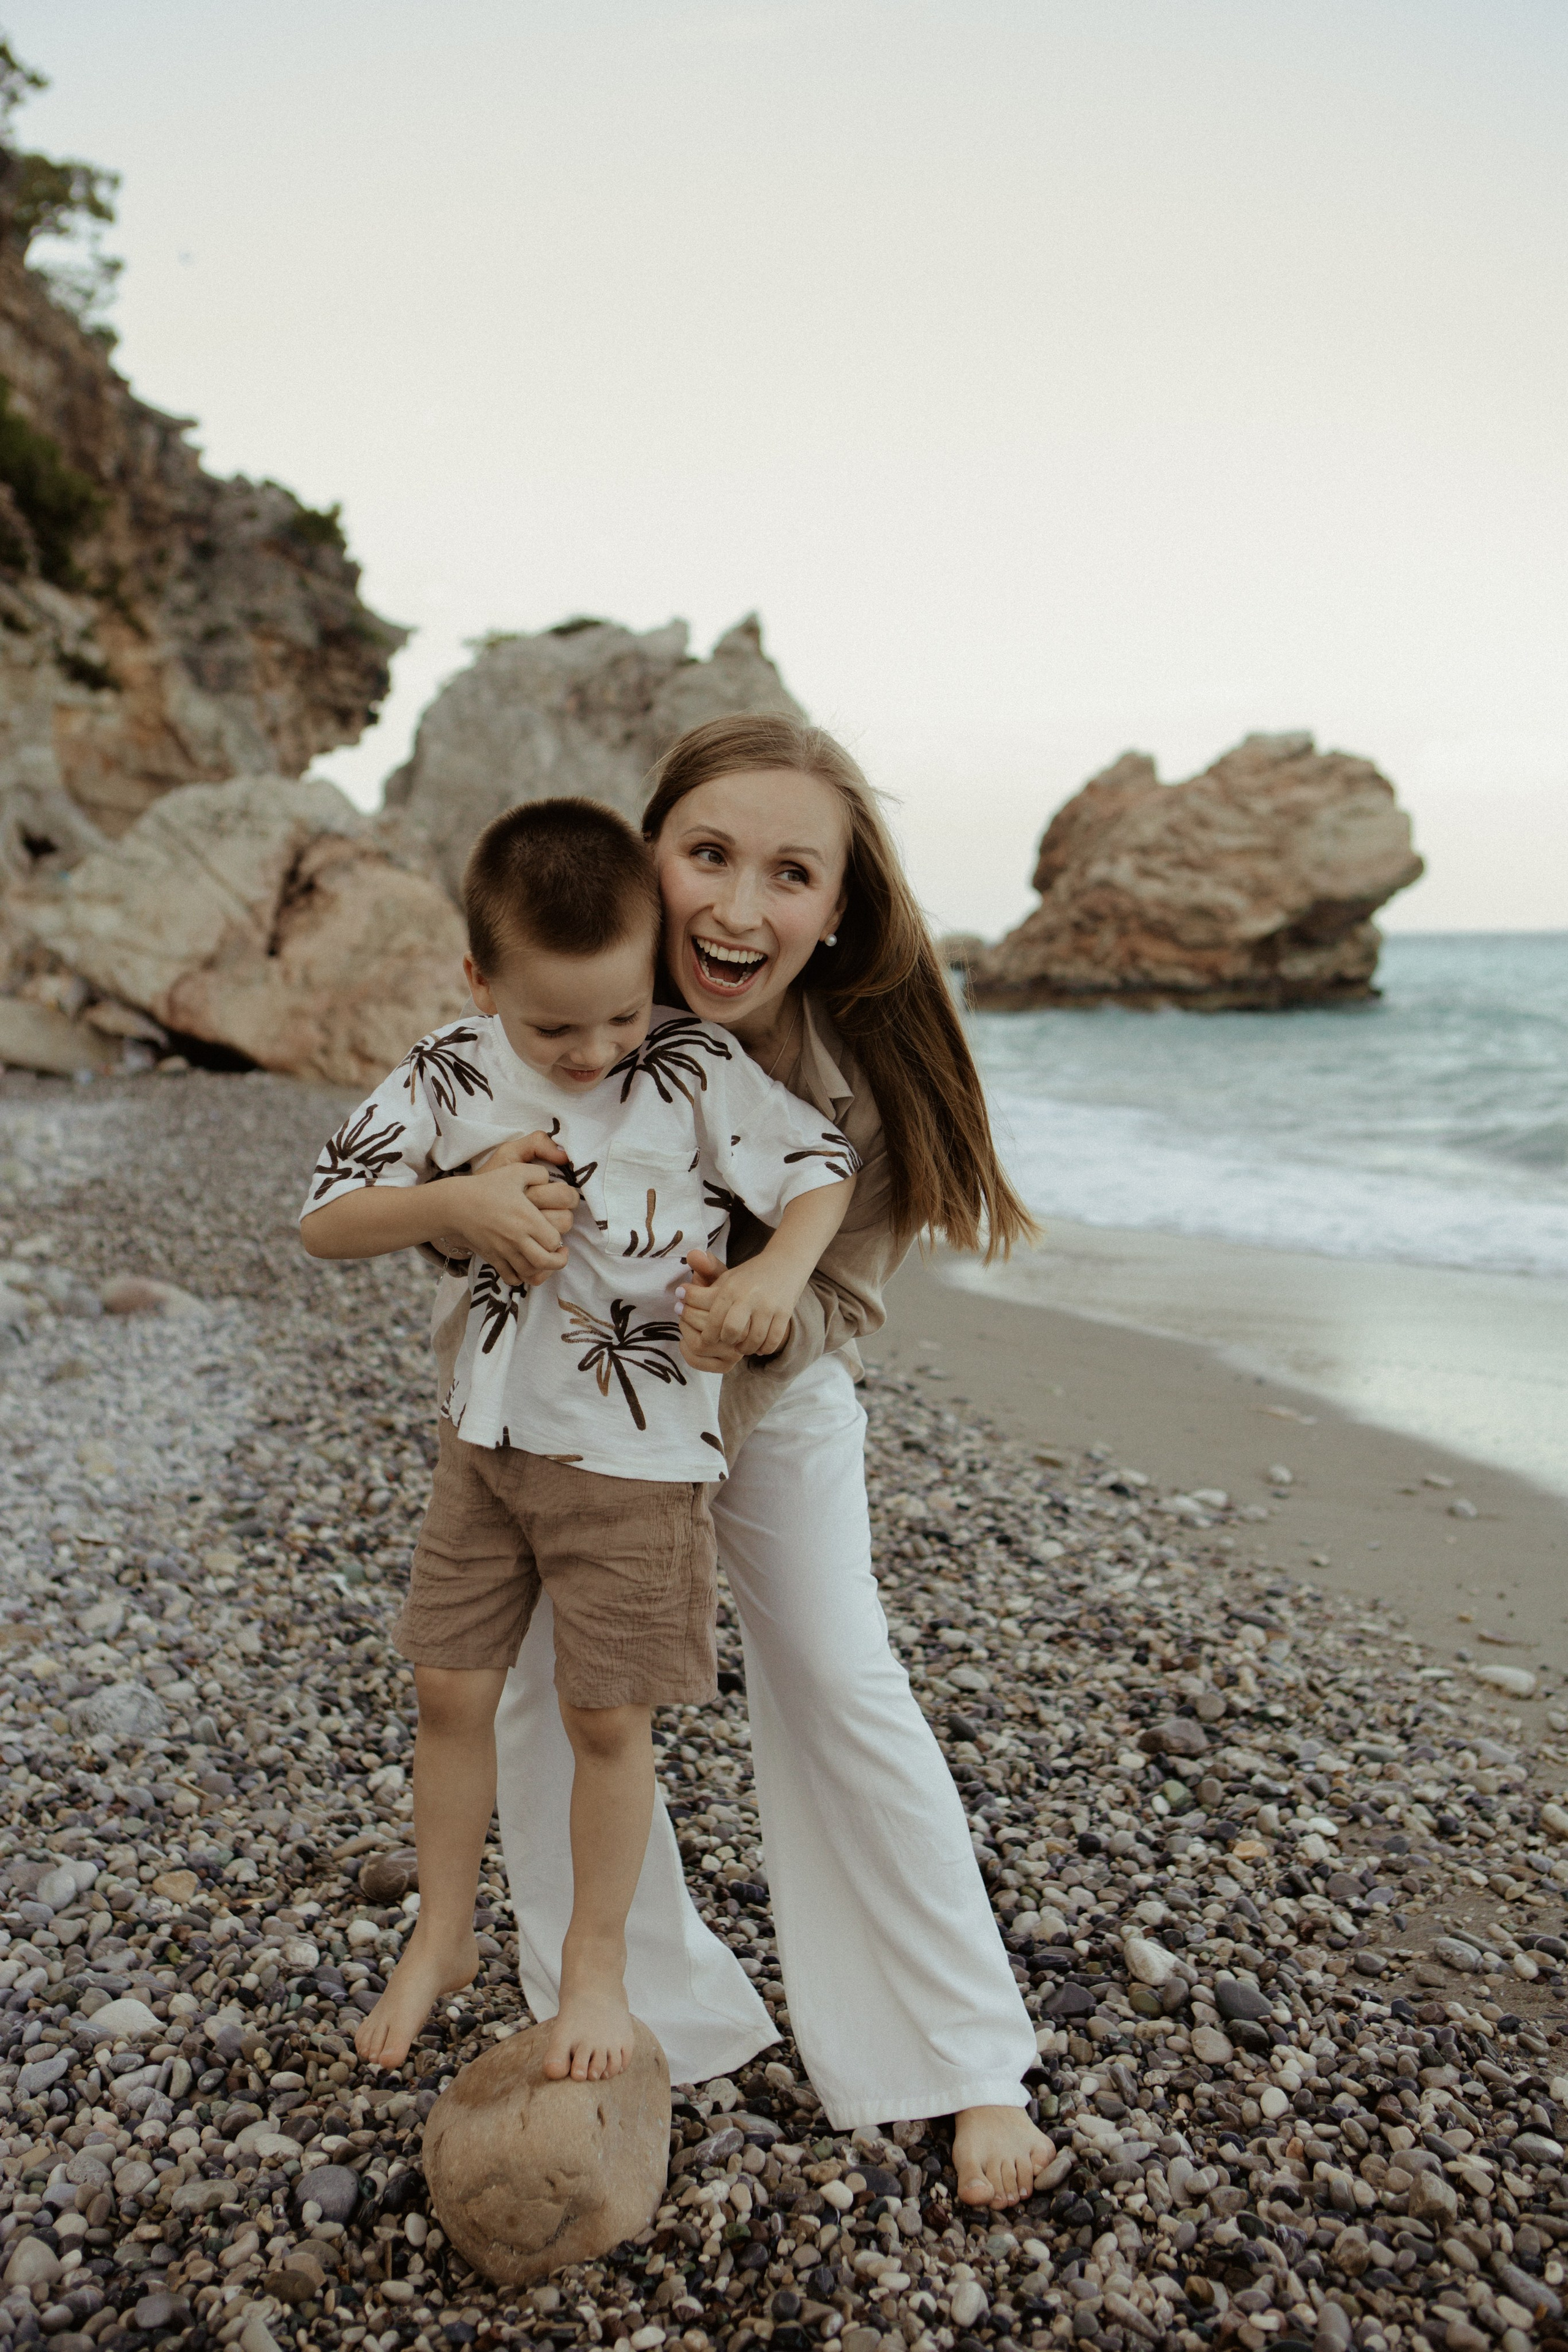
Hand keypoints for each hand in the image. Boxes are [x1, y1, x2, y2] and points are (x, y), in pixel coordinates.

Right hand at [449, 1139, 579, 1287]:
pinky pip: (510, 1278)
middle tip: (561, 1252)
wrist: (457, 1203)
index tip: (559, 1233)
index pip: (553, 1240)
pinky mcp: (492, 1257)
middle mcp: (517, 1238)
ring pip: (529, 1273)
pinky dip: (521, 1278)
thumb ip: (539, 1173)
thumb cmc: (487, 1186)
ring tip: (544, 1260)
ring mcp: (503, 1251)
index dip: (559, 1240)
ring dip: (541, 1270)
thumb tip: (552, 1181)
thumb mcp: (516, 1171)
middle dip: (559, 1261)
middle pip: (545, 1261)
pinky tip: (525, 1267)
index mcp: (527, 1219)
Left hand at [678, 1243, 798, 1364]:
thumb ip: (704, 1281)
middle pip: (729, 1332)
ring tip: (738, 1347)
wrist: (785, 1263)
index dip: (703, 1330)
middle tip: (719, 1340)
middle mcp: (748, 1296)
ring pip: (751, 1340)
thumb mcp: (726, 1276)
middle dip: (723, 1340)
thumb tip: (682, 1284)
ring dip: (743, 1348)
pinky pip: (771, 1341)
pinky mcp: (783, 1313)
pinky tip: (757, 1347)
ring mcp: (767, 1306)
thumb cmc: (749, 1276)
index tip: (701, 1333)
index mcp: (730, 1287)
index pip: (710, 1316)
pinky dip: (763, 1348)